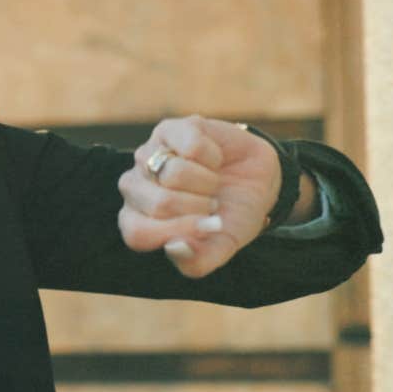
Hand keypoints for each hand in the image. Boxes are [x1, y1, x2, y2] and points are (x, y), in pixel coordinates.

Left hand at [117, 116, 280, 277]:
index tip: (211, 227)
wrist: (258, 180)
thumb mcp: (221, 246)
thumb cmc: (231, 216)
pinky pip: (191, 146)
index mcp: (137, 221)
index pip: (138, 233)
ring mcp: (148, 155)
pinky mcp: (169, 129)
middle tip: (212, 203)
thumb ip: (197, 261)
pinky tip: (213, 159)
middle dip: (198, 207)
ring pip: (174, 174)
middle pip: (159, 204)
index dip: (178, 231)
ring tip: (212, 182)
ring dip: (207, 181)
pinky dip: (213, 156)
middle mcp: (134, 188)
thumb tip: (173, 248)